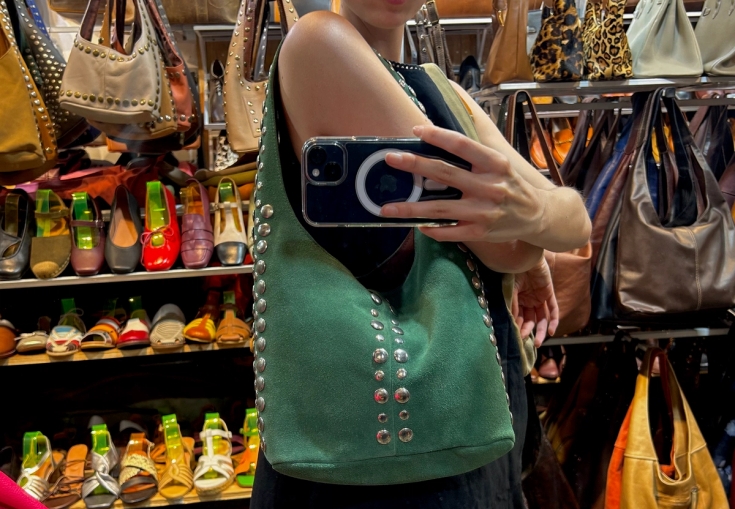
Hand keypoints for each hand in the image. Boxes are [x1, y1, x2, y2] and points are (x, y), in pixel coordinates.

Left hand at [379, 125, 545, 243]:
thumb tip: (437, 139)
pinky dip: (430, 230)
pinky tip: (415, 225)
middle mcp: (490, 186)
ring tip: (386, 208)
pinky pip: (449, 233)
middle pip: (445, 173)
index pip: (462, 145)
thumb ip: (473, 155)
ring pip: (440, 209)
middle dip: (415, 165)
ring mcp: (484, 212)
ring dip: (410, 208)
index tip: (416, 129)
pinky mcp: (481, 232)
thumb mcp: (499, 163)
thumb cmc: (511, 185)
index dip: (438, 136)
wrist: (539, 215)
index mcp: (494, 164)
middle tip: (390, 159)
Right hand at [511, 256, 558, 346]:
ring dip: (541, 330)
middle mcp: (528, 300)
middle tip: (526, 340)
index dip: (518, 326)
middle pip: (530, 319)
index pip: (518, 317)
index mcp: (517, 299)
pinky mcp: (548, 293)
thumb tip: (512, 320)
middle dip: (529, 330)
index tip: (517, 336)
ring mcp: (539, 297)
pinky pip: (553, 309)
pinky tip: (552, 332)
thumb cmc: (514, 270)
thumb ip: (512, 303)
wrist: (525, 255)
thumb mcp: (510, 289)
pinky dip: (554, 320)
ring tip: (539, 342)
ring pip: (542, 318)